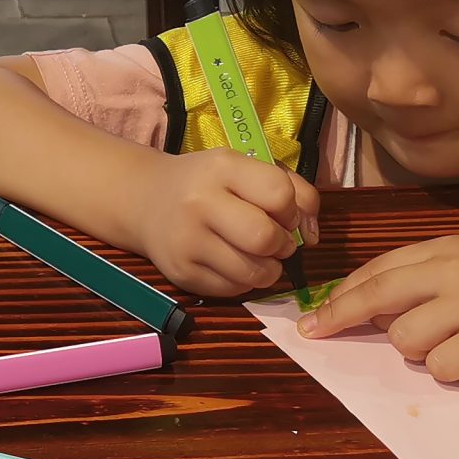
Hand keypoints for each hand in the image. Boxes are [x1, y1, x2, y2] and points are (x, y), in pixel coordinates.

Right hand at [134, 152, 320, 295]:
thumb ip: (292, 191)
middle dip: (283, 246)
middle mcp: (200, 203)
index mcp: (222, 168)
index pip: (279, 194)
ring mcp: (187, 241)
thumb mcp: (245, 170)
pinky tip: (235, 265)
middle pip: (265, 237)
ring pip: (253, 271)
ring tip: (260, 257)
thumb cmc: (208, 185)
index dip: (293, 211)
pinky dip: (245, 282)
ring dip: (269, 270)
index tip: (283, 215)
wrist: (145, 201)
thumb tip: (313, 236)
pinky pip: (233, 289)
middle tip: (276, 243)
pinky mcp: (182, 273)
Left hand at [297, 235, 458, 379]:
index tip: (315, 316)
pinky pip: (440, 367)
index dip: (341, 295)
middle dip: (339, 317)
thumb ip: (425, 275)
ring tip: (449, 342)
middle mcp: (453, 272)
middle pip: (377, 296)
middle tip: (315, 333)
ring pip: (405, 338)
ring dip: (414, 349)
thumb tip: (370, 306)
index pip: (378, 271)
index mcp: (444, 250)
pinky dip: (447, 369)